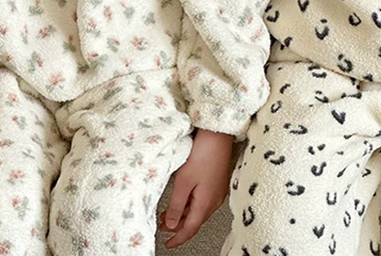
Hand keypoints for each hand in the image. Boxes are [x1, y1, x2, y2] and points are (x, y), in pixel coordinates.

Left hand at [159, 128, 233, 248]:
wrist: (218, 135)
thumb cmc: (203, 154)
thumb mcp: (183, 182)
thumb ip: (177, 205)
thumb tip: (171, 225)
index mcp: (206, 203)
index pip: (190, 229)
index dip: (178, 238)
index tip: (168, 244)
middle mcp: (214, 200)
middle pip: (194, 220)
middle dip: (178, 225)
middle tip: (162, 225)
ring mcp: (217, 191)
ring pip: (198, 210)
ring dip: (183, 213)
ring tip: (168, 212)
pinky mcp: (216, 182)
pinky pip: (202, 199)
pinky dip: (190, 203)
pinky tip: (182, 198)